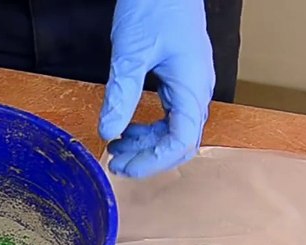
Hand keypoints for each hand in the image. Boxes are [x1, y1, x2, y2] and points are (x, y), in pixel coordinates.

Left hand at [99, 0, 214, 178]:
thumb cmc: (155, 6)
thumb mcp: (131, 52)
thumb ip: (121, 94)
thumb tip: (107, 132)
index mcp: (192, 88)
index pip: (179, 142)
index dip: (153, 162)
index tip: (125, 168)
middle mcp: (197, 91)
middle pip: (179, 142)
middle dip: (149, 158)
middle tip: (116, 163)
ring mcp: (191, 85)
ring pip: (174, 130)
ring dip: (147, 144)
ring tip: (117, 147)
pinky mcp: (181, 79)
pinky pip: (170, 115)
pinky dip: (149, 128)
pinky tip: (127, 129)